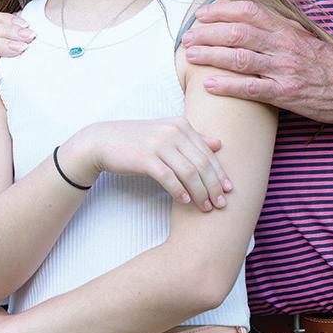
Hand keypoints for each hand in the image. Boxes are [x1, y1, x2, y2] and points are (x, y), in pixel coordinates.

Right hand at [58, 117, 230, 210]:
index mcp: (181, 124)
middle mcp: (172, 131)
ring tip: (205, 207)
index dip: (220, 173)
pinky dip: (179, 191)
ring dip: (200, 192)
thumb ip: (193, 138)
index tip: (229, 190)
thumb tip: (219, 143)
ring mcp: (158, 143)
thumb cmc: (138, 140)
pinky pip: (168, 177)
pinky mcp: (145, 157)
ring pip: (189, 172)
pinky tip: (185, 201)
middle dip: (214, 186)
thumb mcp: (166, 133)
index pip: (208, 152)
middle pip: (201, 163)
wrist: (103, 141)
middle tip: (220, 204)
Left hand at [181, 0, 332, 124]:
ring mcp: (284, 69)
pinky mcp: (287, 93)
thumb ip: (278, 30)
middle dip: (208, 33)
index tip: (202, 15)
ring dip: (211, 55)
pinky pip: (251, 88)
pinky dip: (227, 85)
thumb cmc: (329, 64)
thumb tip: (249, 22)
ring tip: (189, 56)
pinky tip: (208, 84)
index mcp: (287, 29)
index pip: (249, 11)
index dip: (222, 11)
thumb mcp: (304, 38)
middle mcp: (283, 45)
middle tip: (187, 37)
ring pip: (240, 57)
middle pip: (238, 32)